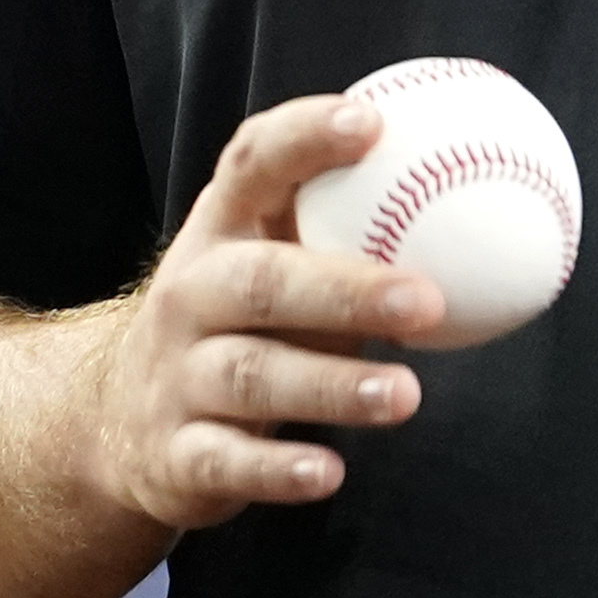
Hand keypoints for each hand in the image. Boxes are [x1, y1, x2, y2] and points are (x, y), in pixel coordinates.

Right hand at [86, 97, 450, 533]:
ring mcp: (177, 377)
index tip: (372, 124)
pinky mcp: (178, 455)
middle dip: (346, 291)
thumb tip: (478, 179)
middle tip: (427, 301)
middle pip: (262, 283)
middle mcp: (190, 296)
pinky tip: (327, 473)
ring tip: (404, 395)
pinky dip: (276, 470)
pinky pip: (227, 462)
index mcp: (219, 231)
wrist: (118, 421)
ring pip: (253, 376)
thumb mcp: (273, 260)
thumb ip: (349, 228)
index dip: (306, 138)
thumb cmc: (239, 323)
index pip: (250, 165)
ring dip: (332, 387)